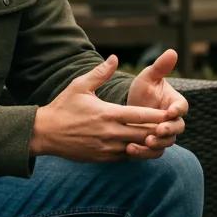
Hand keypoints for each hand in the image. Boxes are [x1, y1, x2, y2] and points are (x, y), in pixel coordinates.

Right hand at [30, 55, 172, 160]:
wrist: (45, 133)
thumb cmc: (63, 107)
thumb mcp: (80, 86)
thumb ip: (100, 73)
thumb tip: (114, 58)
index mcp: (107, 113)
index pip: (140, 115)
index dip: (158, 115)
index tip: (171, 113)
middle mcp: (109, 132)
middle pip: (143, 134)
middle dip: (158, 131)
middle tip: (171, 127)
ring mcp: (106, 148)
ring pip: (136, 149)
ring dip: (149, 144)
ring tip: (161, 138)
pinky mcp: (102, 158)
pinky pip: (125, 158)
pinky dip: (136, 152)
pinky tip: (142, 147)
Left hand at [124, 48, 187, 159]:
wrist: (129, 108)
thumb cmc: (143, 90)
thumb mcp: (149, 77)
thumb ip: (160, 67)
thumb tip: (172, 51)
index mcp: (175, 103)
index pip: (182, 107)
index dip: (177, 110)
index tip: (170, 111)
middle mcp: (173, 121)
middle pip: (177, 128)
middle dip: (168, 130)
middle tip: (158, 130)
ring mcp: (164, 135)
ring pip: (166, 142)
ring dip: (157, 143)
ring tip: (145, 141)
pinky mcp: (153, 146)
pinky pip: (153, 153)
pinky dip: (144, 153)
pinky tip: (131, 149)